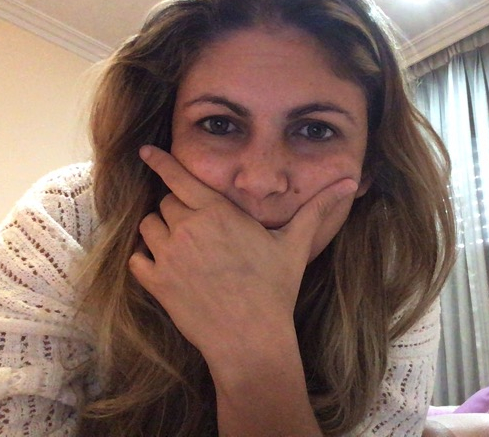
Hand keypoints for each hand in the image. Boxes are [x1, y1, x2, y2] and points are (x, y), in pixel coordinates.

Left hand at [128, 145, 357, 362]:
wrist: (250, 338)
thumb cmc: (274, 289)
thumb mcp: (295, 245)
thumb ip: (317, 209)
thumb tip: (350, 182)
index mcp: (217, 212)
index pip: (180, 177)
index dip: (162, 161)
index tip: (146, 151)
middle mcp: (188, 228)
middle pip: (167, 202)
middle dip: (179, 209)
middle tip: (200, 229)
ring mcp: (168, 256)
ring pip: (149, 226)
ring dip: (161, 231)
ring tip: (183, 246)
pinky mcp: (157, 283)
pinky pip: (137, 258)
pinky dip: (146, 258)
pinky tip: (165, 267)